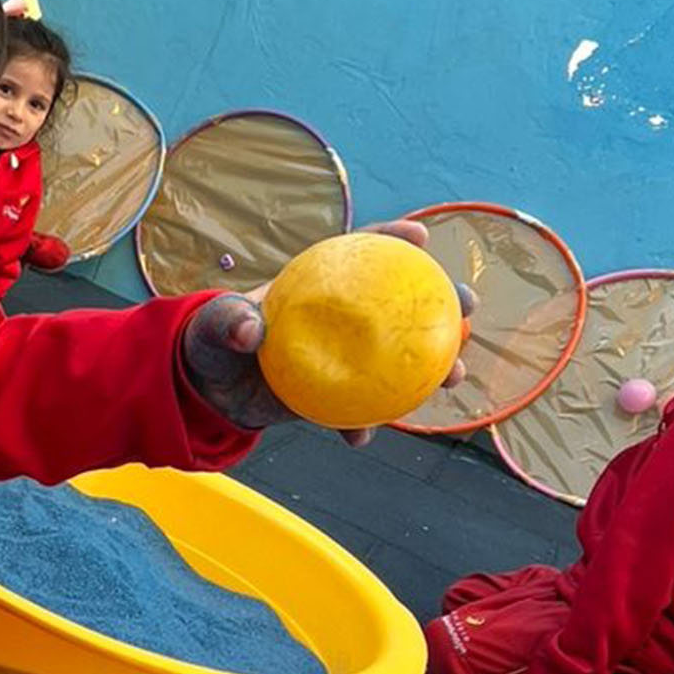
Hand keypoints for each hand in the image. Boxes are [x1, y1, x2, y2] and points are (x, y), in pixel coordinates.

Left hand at [181, 220, 471, 440]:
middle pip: (402, 303)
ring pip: (400, 358)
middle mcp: (341, 318)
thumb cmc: (212, 338)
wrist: (206, 388)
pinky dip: (362, 425)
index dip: (392, 239)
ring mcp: (344, 357)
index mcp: (317, 285)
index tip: (420, 234)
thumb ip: (229, 319)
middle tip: (467, 306)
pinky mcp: (336, 395)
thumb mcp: (213, 323)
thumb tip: (249, 331)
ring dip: (433, 367)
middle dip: (443, 301)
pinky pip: (361, 410)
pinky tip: (359, 439)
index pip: (359, 253)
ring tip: (453, 376)